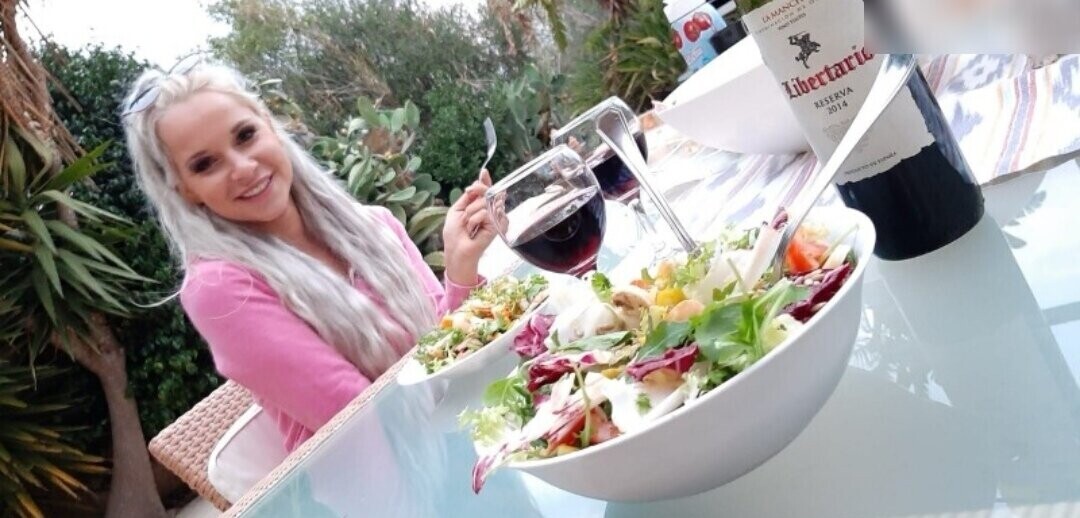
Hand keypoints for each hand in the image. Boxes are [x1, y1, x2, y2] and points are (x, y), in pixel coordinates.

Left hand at [443, 169, 496, 285]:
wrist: (457, 250)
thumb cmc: (455, 233)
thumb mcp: (457, 210)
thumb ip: (468, 196)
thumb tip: (476, 182)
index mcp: (479, 206)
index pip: (485, 190)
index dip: (485, 181)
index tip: (484, 172)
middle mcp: (489, 209)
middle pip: (488, 190)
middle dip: (477, 191)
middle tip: (467, 204)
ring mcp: (495, 216)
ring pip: (485, 201)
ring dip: (471, 212)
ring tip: (468, 225)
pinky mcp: (498, 224)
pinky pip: (486, 212)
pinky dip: (475, 219)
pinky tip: (474, 229)